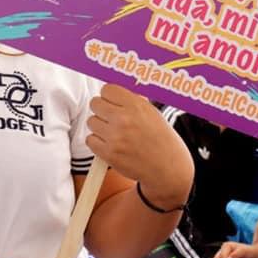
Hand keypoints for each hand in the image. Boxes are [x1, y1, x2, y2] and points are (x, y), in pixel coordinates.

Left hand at [87, 84, 189, 207]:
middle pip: (95, 104)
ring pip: (91, 122)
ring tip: (114, 132)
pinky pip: (90, 139)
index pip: (107, 89)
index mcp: (136, 105)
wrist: (167, 167)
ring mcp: (115, 137)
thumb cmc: (161, 139)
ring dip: (100, 126)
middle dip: (102, 110)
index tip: (112, 102)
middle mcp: (124, 119)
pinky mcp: (109, 153)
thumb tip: (114, 92)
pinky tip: (110, 143)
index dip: (109, 96)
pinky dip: (97, 142)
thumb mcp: (151, 112)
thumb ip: (131, 101)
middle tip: (111, 117)